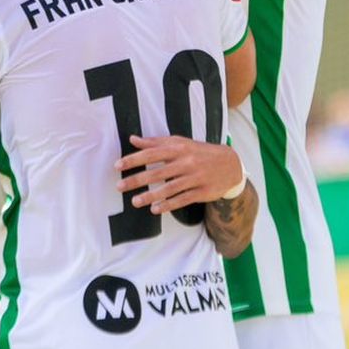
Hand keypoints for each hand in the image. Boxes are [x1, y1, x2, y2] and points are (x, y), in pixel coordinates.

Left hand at [118, 135, 244, 214]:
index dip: (134, 160)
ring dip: (150, 196)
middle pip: (158, 172)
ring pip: (169, 188)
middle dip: (137, 180)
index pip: (152, 153)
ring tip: (135, 201)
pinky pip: (182, 199)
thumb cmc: (199, 152)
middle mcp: (186, 162)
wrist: (230, 164)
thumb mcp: (180, 143)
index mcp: (179, 148)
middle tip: (119, 186)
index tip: (118, 166)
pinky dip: (168, 205)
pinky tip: (155, 209)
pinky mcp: (202, 192)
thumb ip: (155, 142)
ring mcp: (195, 178)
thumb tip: (132, 139)